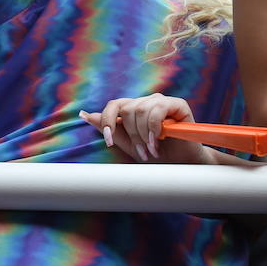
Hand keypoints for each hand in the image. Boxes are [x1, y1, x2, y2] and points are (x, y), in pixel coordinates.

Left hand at [78, 94, 211, 164]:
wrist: (181, 163)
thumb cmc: (156, 154)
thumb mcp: (128, 144)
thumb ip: (109, 129)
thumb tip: (84, 114)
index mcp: (133, 109)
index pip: (114, 105)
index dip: (107, 121)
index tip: (108, 142)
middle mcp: (146, 102)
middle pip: (128, 110)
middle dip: (133, 135)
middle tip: (142, 152)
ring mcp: (162, 101)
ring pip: (142, 110)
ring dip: (144, 134)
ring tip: (152, 149)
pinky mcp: (178, 104)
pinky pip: (158, 110)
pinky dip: (155, 128)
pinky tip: (159, 140)